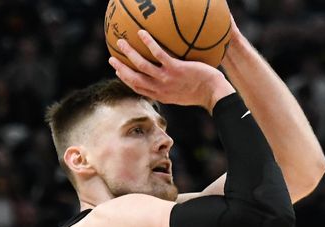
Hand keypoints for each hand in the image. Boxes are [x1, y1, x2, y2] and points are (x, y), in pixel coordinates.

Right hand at [108, 30, 234, 111]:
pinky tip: (142, 33)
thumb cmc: (202, 92)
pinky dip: (149, 43)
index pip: (137, 87)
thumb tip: (169, 74)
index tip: (118, 71)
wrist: (213, 93)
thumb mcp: (182, 94)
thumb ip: (172, 86)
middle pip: (133, 78)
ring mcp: (166, 79)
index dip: (126, 79)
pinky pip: (159, 54)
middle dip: (120, 68)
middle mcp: (159, 88)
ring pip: (141, 65)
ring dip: (129, 53)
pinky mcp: (175, 69)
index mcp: (159, 95)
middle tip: (112, 58)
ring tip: (121, 42)